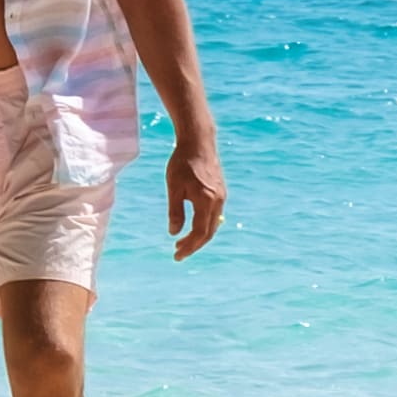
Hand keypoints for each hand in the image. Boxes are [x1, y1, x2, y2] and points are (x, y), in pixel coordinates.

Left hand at [160, 133, 230, 259]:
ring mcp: (221, 197)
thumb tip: (174, 233)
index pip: (200, 233)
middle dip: (194, 245)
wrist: (198, 142)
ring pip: (212, 225)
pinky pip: (214, 215)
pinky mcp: (220, 192)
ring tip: (182, 242)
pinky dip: (204, 225)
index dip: (189, 247)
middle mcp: (218, 201)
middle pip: (208, 232)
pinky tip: (192, 226)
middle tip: (178, 252)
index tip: (177, 255)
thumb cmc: (182, 162)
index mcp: (206, 201)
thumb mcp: (174, 188)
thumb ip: (175, 211)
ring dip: (199, 236)